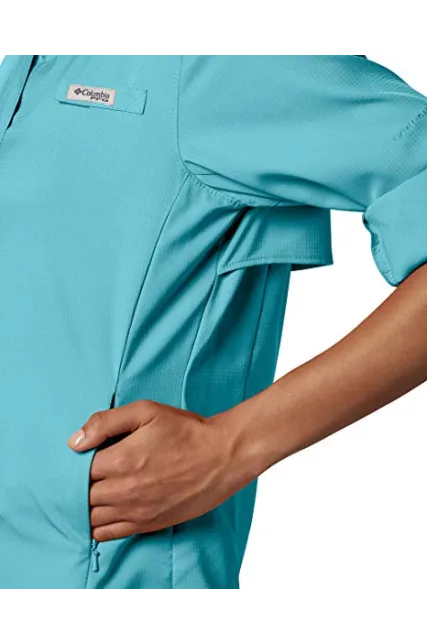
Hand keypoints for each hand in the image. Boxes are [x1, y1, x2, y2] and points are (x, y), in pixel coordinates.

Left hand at [67, 400, 258, 541]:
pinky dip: (98, 526)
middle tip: (86, 474)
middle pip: (82, 497)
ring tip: (94, 491)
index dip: (75, 465)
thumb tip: (75, 442)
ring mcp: (136, 511)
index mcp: (121, 460)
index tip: (81, 457)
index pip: (78, 471)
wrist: (223, 456)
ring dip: (87, 506)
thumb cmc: (186, 431)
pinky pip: (109, 534)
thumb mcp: (146, 411)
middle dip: (79, 486)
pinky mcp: (148, 524)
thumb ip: (106, 422)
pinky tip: (101, 513)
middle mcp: (124, 491)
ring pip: (92, 518)